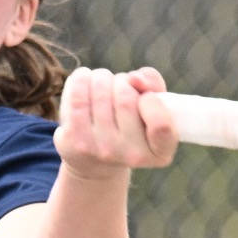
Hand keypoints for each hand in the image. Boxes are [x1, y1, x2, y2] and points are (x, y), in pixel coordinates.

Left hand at [54, 66, 178, 179]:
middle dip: (122, 81)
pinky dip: (82, 79)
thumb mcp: (150, 106)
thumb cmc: (129, 124)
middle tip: (120, 87)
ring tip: (103, 84)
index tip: (145, 96)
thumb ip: (153, 84)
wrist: (94, 160)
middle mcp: (131, 155)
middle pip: (126, 98)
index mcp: (159, 152)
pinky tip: (85, 80)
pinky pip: (77, 95)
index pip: (161, 125)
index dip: (152, 100)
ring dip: (102, 78)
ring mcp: (101, 149)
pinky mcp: (76, 140)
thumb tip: (135, 79)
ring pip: (101, 90)